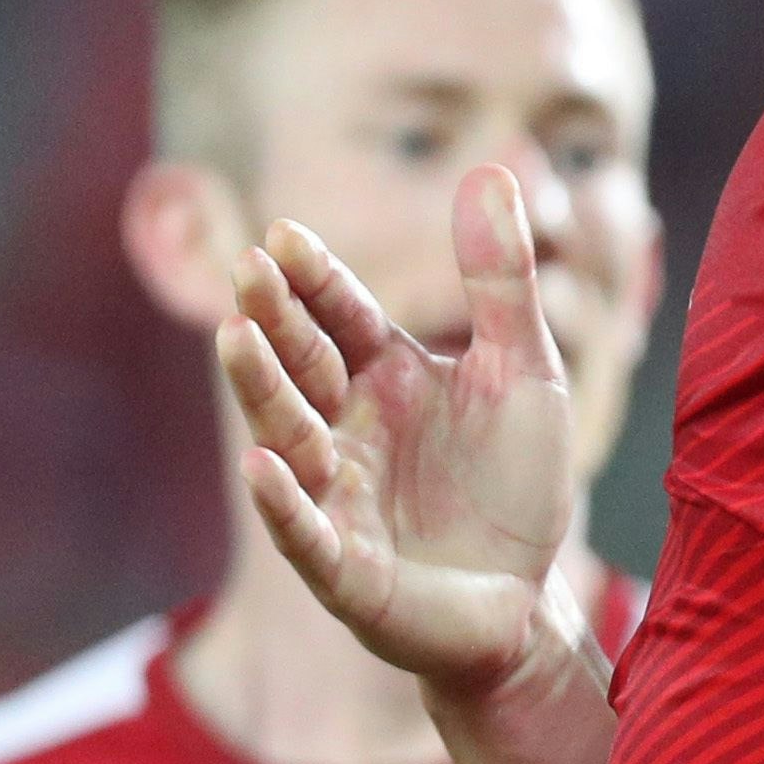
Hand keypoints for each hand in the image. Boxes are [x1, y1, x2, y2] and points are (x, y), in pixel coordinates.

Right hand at [218, 166, 581, 700]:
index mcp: (387, 378)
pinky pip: (307, 531)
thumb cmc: (515, 481)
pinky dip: (285, 502)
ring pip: (291, 436)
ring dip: (263, 391)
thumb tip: (492, 167)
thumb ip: (502, 280)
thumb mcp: (523, 368)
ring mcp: (338, 498)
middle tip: (247, 269)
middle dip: (275, 321)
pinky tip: (264, 465)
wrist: (527, 596)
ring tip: (236, 339)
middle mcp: (349, 431)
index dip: (314, 280)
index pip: (340, 318)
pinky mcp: (345, 568)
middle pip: (303, 367)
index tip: (283, 235)